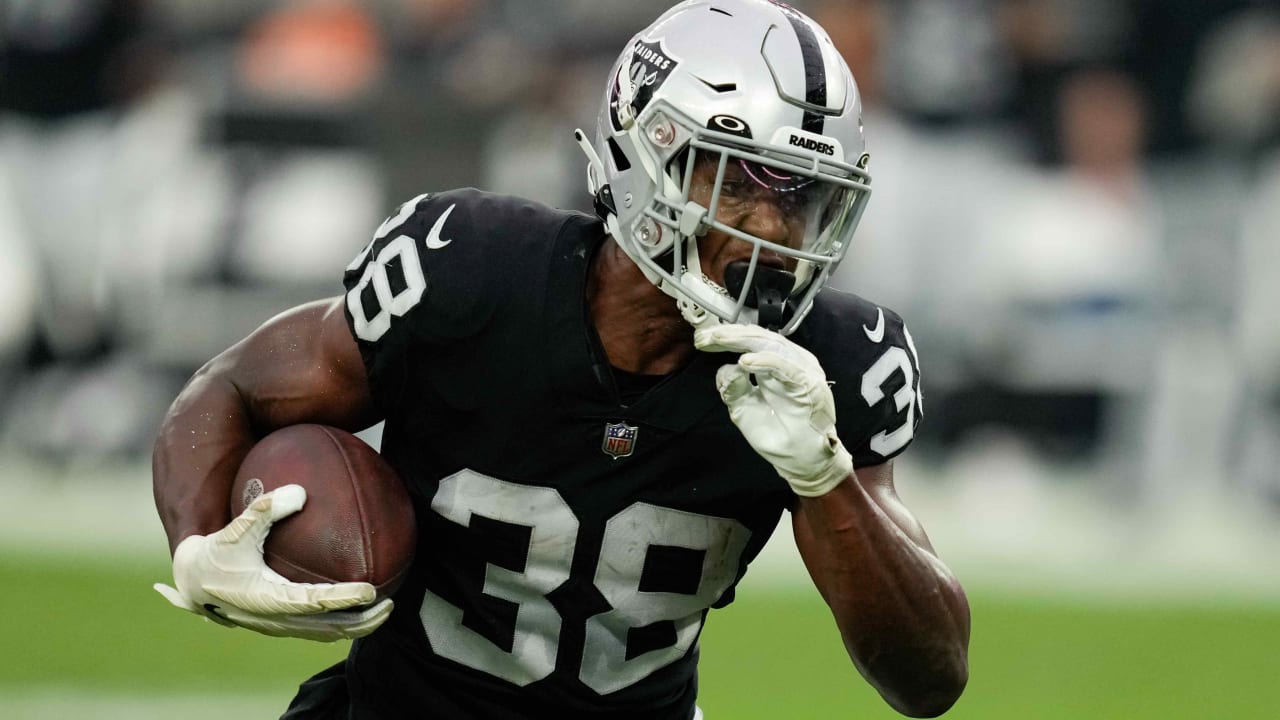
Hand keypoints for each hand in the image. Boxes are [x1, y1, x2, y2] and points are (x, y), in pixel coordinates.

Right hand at [154, 484, 392, 641]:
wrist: (193, 584)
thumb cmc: (216, 554)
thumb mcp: (235, 529)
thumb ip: (265, 509)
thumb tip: (300, 491)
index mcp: (267, 599)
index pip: (315, 602)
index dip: (344, 598)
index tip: (372, 590)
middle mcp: (276, 619)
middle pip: (329, 628)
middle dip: (363, 621)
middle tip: (390, 603)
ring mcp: (279, 627)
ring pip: (325, 634)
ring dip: (356, 627)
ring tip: (383, 610)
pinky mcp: (280, 626)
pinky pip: (317, 630)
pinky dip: (340, 622)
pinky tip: (358, 607)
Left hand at [695, 324, 852, 496]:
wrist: (802, 462)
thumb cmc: (780, 435)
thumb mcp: (744, 408)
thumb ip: (733, 387)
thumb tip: (727, 367)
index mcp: (777, 365)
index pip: (750, 342)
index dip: (725, 338)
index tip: (701, 340)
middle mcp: (791, 363)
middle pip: (758, 338)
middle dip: (728, 335)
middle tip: (704, 337)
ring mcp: (802, 372)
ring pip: (771, 346)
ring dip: (742, 342)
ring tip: (719, 339)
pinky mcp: (809, 385)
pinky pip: (786, 368)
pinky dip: (765, 362)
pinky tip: (745, 361)